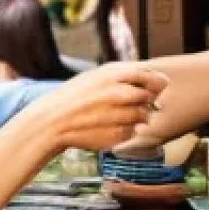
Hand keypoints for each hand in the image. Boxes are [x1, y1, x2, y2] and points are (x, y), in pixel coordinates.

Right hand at [42, 62, 168, 152]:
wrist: (52, 121)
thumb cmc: (74, 97)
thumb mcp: (95, 77)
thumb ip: (123, 76)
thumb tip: (156, 78)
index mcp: (112, 74)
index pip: (148, 75)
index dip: (156, 81)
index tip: (156, 87)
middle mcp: (119, 93)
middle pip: (149, 96)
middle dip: (147, 100)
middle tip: (134, 104)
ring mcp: (119, 115)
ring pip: (144, 116)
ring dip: (138, 117)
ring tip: (116, 117)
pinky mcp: (118, 134)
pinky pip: (133, 132)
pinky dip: (127, 131)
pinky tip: (108, 128)